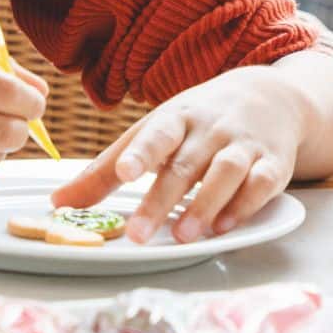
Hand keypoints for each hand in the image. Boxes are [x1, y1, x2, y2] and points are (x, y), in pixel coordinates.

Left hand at [51, 68, 303, 242]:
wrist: (270, 97)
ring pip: (226, 171)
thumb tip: (59, 203)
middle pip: (185, 164)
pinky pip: (262, 184)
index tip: (125, 171)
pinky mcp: (273, 163)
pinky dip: (245, 205)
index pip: (157, 133)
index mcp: (176, 118)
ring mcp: (244, 144)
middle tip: (138, 234)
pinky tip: (225, 226)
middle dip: (161, 199)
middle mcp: (210, 129)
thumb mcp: (154, 131)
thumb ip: (107, 169)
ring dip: (206, 204)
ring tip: (183, 235)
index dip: (141, 152)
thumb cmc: (199, 120)